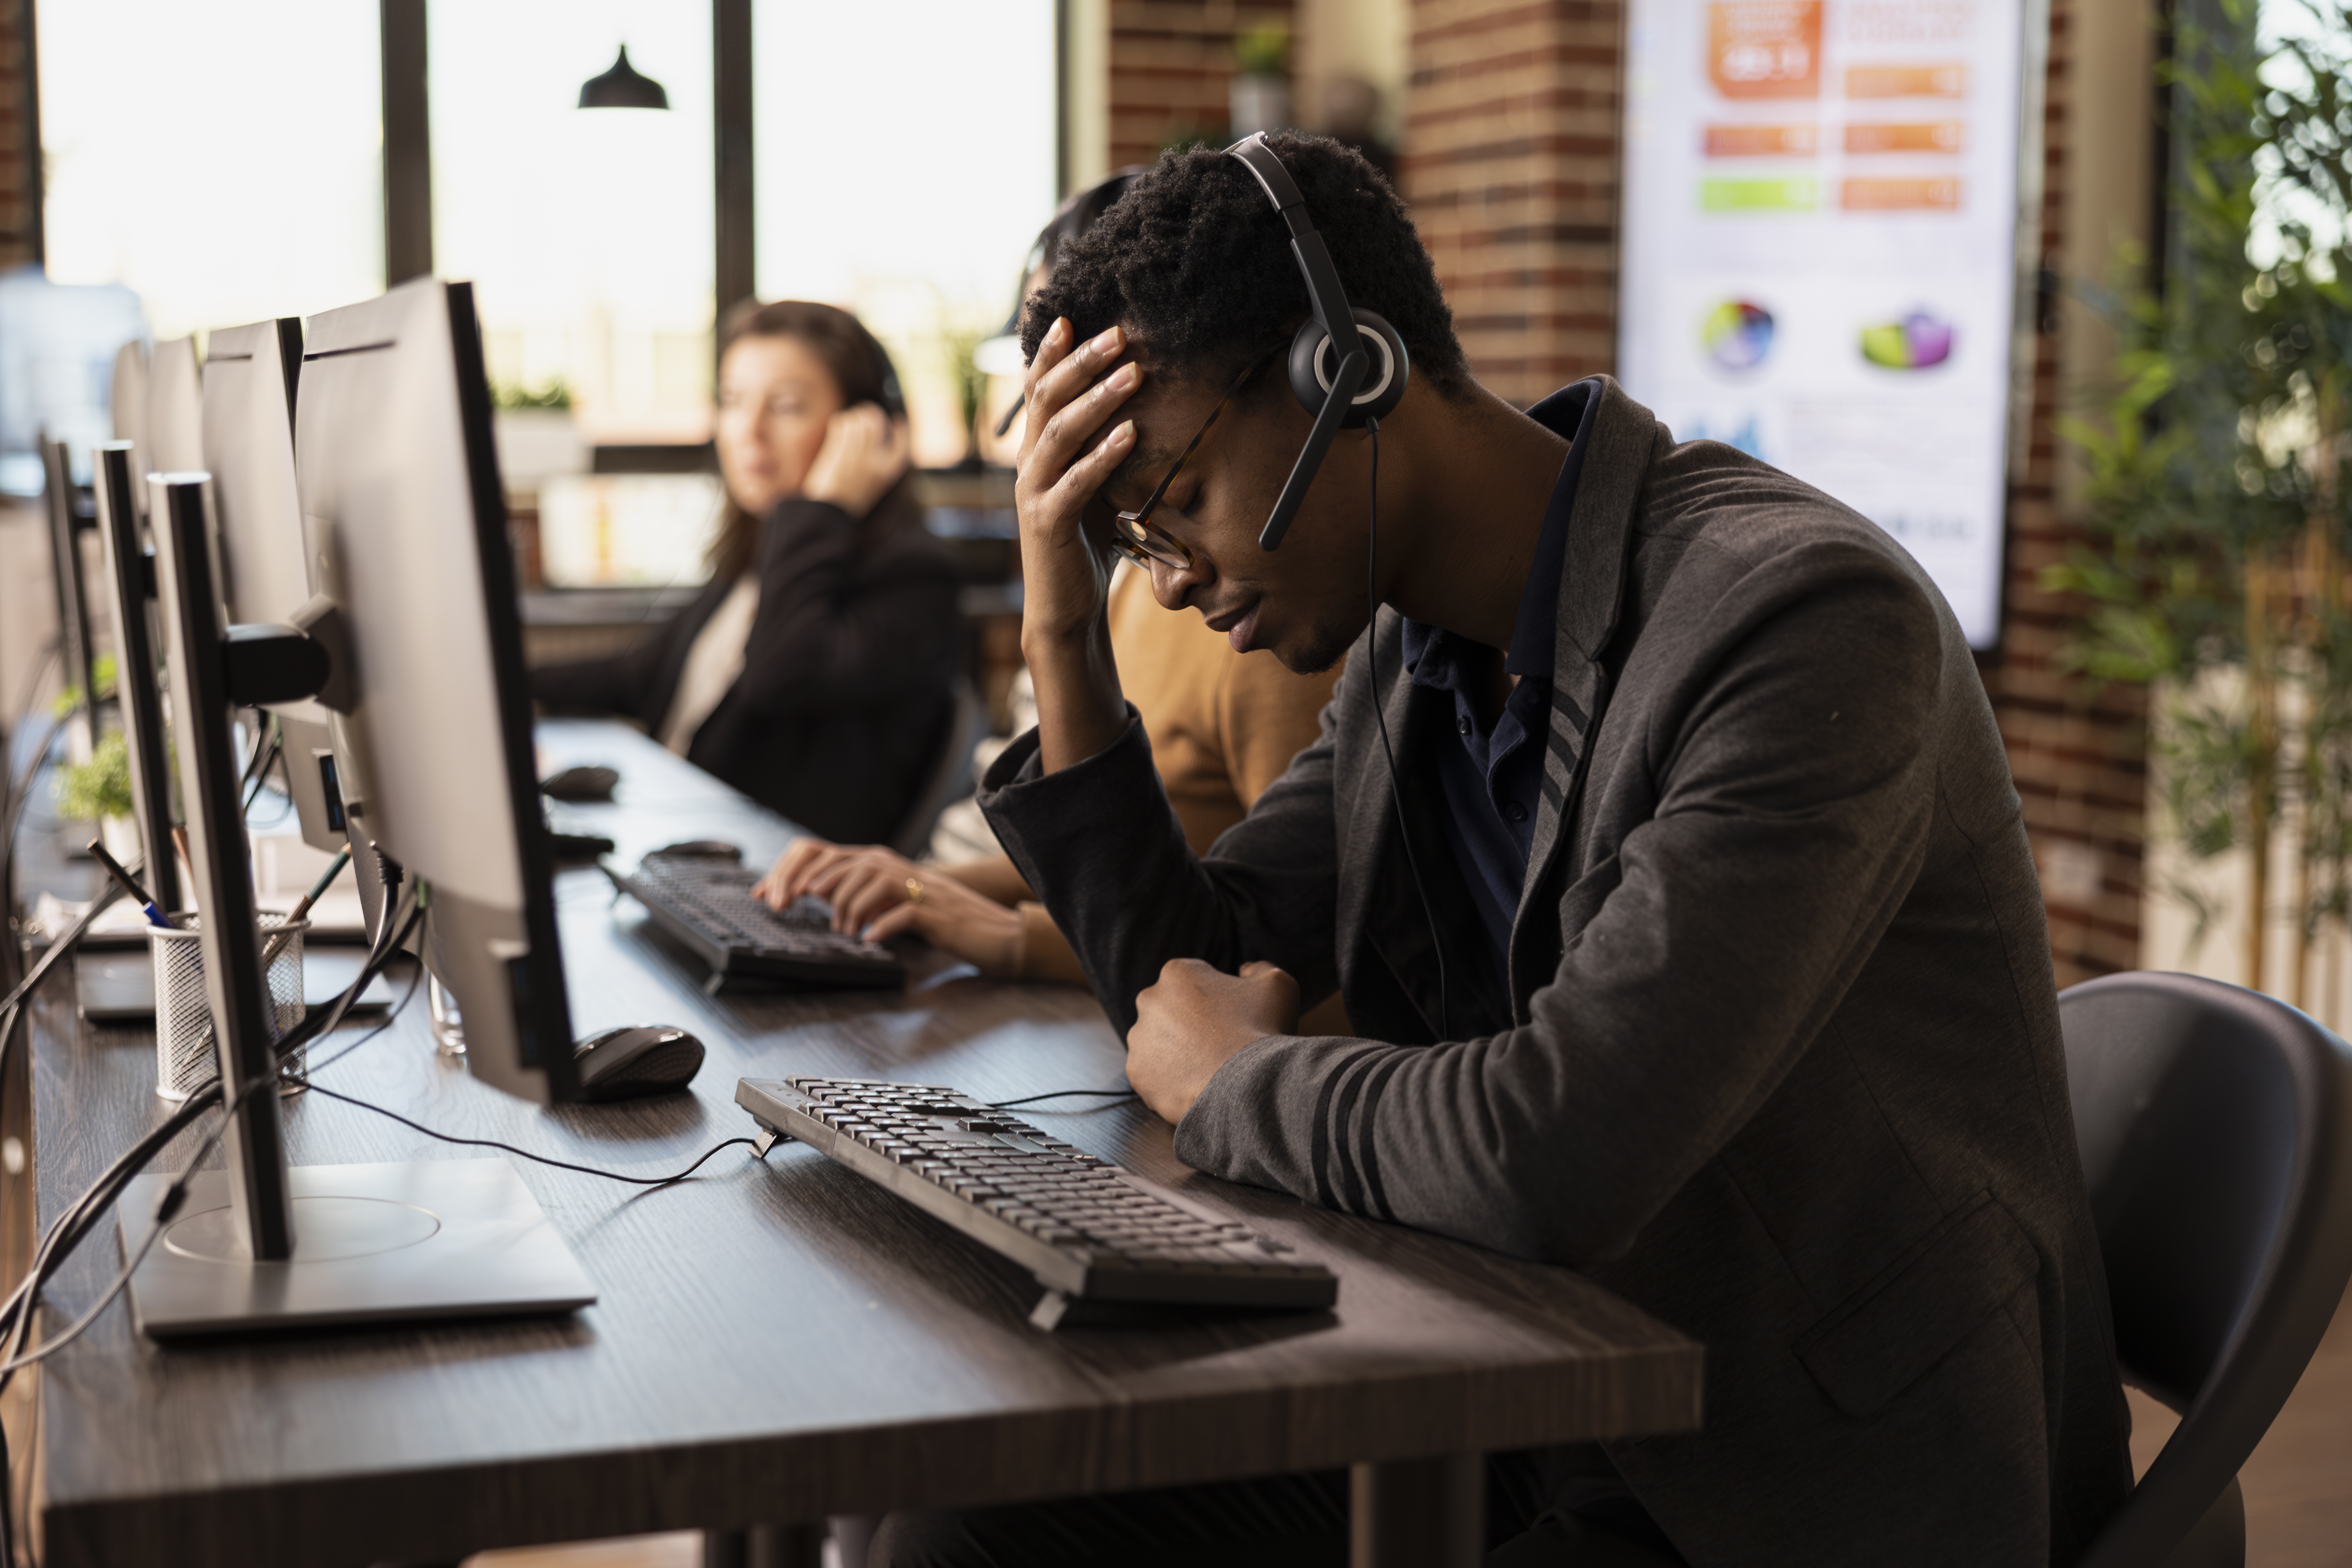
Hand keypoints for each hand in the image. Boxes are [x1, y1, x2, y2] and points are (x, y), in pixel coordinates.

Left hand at [756, 839, 1022, 978]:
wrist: (988, 930)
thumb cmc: (935, 919)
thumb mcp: (888, 901)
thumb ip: (856, 893)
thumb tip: (812, 893)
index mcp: (877, 864)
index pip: (826, 854)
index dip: (791, 871)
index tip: (767, 895)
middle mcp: (894, 868)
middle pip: (842, 864)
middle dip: (807, 886)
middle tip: (788, 909)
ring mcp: (916, 887)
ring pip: (870, 881)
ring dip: (847, 907)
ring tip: (843, 931)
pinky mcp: (934, 912)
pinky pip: (902, 913)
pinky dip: (881, 926)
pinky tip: (870, 940)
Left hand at [801, 403, 910, 518]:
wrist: (828, 513)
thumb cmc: (849, 501)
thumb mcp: (874, 485)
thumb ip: (879, 464)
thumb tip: (875, 437)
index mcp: (887, 472)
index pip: (902, 444)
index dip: (902, 429)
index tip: (898, 420)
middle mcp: (874, 461)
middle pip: (876, 423)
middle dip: (870, 413)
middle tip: (865, 411)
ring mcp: (856, 454)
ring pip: (858, 420)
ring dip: (854, 416)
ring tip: (850, 421)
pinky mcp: (837, 451)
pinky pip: (841, 424)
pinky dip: (840, 421)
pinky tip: (839, 425)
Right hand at [1015, 319, 1144, 771]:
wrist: (1065, 609)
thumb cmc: (1084, 547)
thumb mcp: (1093, 487)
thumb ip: (1097, 450)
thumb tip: (1129, 407)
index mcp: (1036, 454)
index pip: (1038, 391)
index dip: (1050, 353)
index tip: (1072, 317)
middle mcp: (1027, 467)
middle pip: (1047, 400)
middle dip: (1082, 363)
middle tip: (1120, 333)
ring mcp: (1033, 495)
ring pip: (1059, 433)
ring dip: (1098, 398)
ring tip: (1134, 372)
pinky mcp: (1048, 525)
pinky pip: (1076, 482)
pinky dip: (1103, 454)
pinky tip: (1130, 432)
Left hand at [1126, 960, 1299, 1123]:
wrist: (1245, 1086)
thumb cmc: (1261, 1031)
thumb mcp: (1277, 985)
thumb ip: (1259, 969)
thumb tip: (1245, 970)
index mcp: (1177, 973)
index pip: (1193, 982)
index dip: (1215, 1001)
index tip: (1230, 1019)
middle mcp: (1149, 1000)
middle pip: (1170, 1011)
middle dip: (1189, 1024)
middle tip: (1218, 1044)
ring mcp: (1139, 1039)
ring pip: (1158, 1044)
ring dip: (1177, 1052)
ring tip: (1206, 1067)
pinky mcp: (1136, 1073)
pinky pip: (1152, 1076)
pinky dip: (1169, 1081)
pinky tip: (1194, 1085)